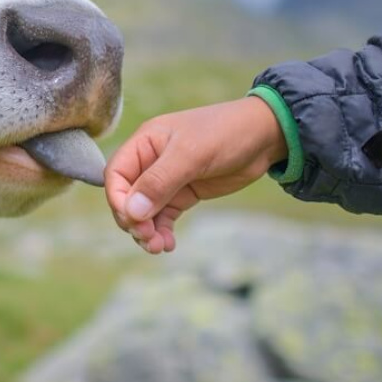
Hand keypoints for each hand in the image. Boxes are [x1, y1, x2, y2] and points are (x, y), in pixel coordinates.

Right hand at [105, 97, 285, 253]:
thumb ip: (159, 182)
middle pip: (127, 197)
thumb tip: (131, 212)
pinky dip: (162, 231)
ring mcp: (167, 179)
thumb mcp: (192, 155)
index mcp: (145, 143)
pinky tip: (169, 244)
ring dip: (147, 231)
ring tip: (159, 247)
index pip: (116, 175)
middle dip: (134, 221)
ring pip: (144, 211)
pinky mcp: (184, 193)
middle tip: (149, 239)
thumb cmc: (225, 133)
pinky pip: (163, 217)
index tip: (132, 221)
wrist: (264, 136)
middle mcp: (151, 161)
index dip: (118, 200)